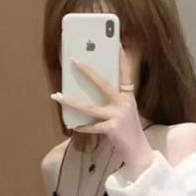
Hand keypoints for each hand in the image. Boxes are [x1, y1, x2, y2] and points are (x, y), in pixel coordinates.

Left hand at [50, 48, 153, 179]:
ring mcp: (118, 116)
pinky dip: (82, 127)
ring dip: (71, 102)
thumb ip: (113, 101)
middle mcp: (124, 103)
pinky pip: (92, 126)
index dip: (122, 60)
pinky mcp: (112, 128)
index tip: (117, 45)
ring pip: (89, 107)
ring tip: (57, 96)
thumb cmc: (128, 130)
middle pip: (103, 84)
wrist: (138, 150)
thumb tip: (89, 93)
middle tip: (75, 60)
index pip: (125, 74)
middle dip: (88, 72)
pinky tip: (74, 125)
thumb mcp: (125, 111)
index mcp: (128, 97)